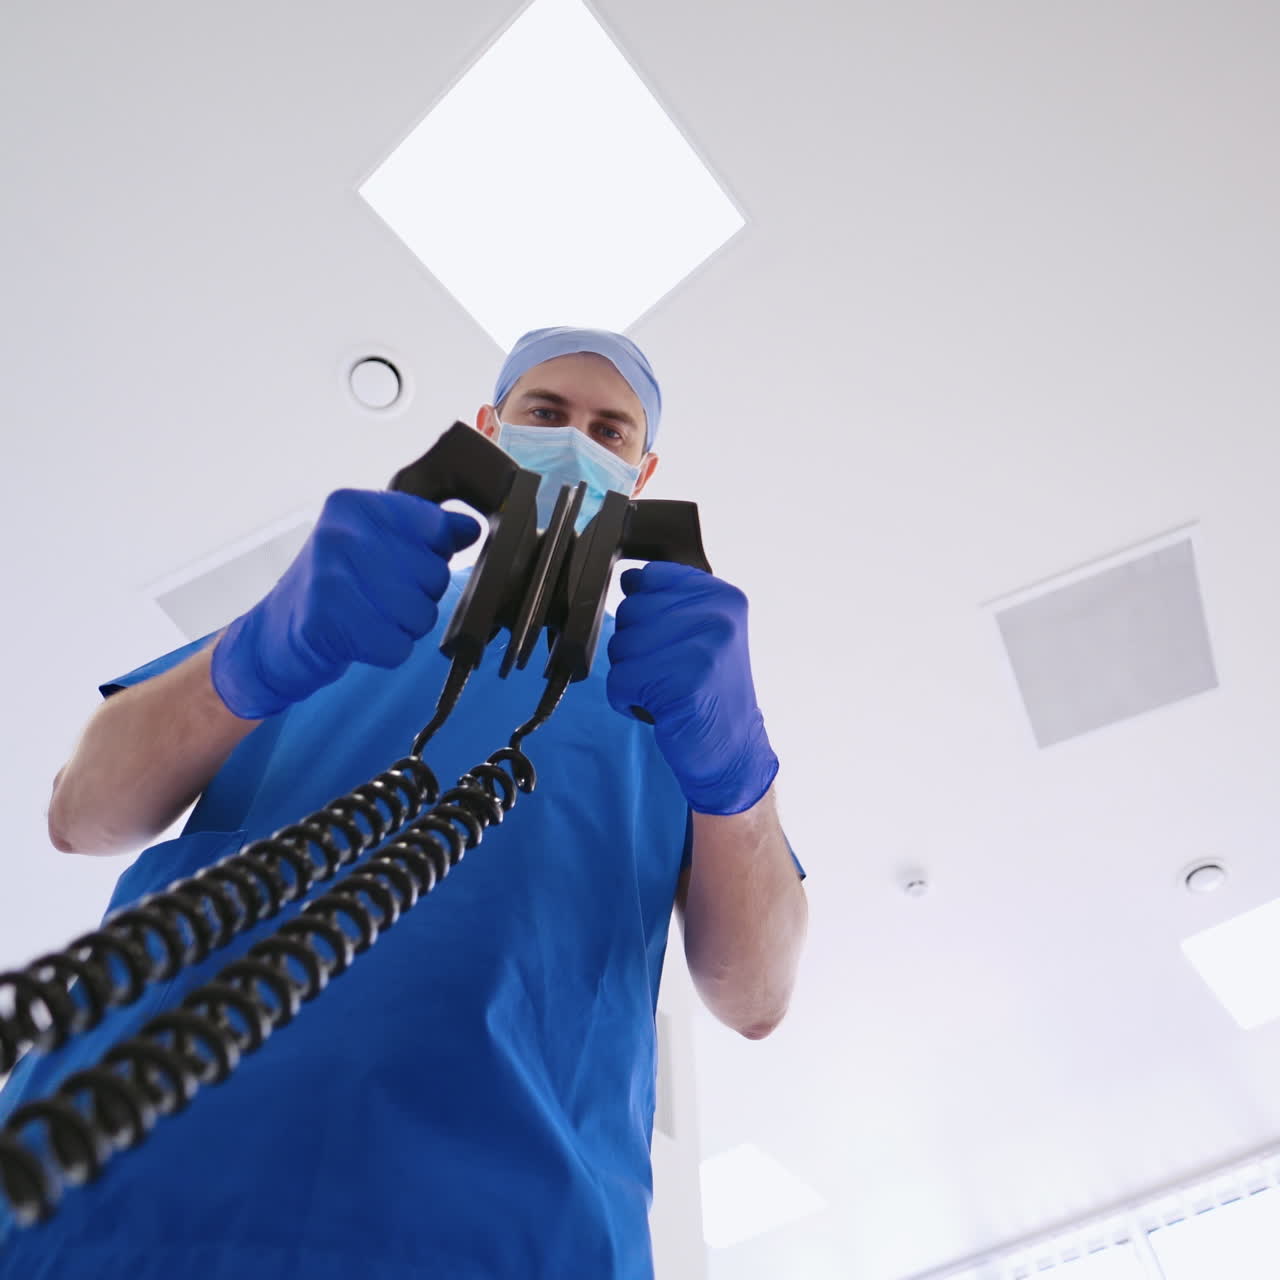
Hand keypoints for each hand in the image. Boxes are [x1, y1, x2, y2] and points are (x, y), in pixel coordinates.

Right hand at [211, 489, 479, 717]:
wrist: (273, 634)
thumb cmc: (334, 586)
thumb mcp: (375, 544)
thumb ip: (425, 531)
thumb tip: (470, 528)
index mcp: (355, 505)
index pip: (435, 528)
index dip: (433, 556)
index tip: (406, 565)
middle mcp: (340, 534)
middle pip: (434, 575)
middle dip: (419, 597)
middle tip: (380, 599)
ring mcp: (330, 577)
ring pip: (421, 613)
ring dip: (405, 627)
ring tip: (370, 618)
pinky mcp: (326, 622)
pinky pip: (397, 646)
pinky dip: (387, 651)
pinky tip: (360, 639)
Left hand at [606, 562, 778, 814]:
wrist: (733, 751)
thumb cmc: (709, 691)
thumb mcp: (702, 632)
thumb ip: (670, 601)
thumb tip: (629, 578)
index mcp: (722, 596)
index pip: (649, 576)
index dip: (645, 612)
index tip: (668, 640)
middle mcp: (717, 616)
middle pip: (629, 612)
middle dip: (636, 648)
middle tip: (671, 672)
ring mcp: (703, 648)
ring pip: (620, 646)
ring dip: (632, 676)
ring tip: (667, 690)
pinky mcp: (683, 684)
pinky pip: (620, 681)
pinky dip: (627, 701)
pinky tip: (659, 708)